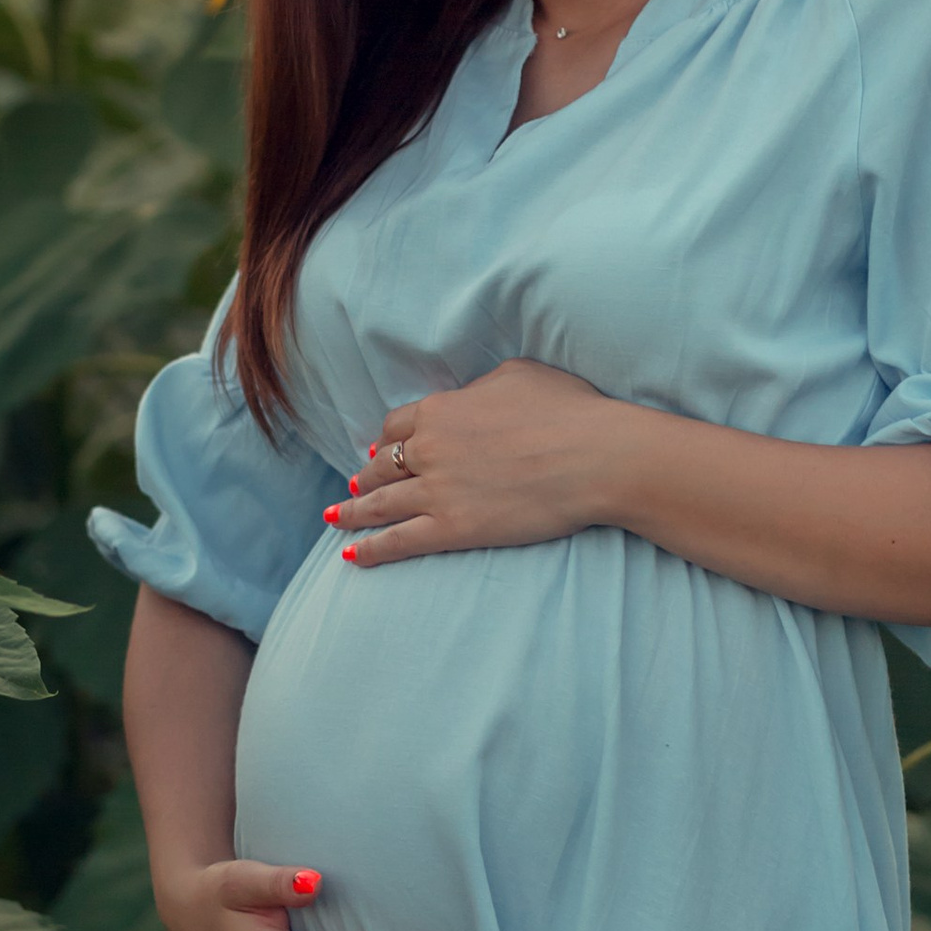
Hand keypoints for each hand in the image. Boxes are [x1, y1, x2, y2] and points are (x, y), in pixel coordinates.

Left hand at [333, 359, 630, 566]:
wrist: (594, 456)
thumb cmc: (568, 410)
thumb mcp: (518, 375)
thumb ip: (480, 386)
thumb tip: (469, 396)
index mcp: (440, 410)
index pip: (397, 426)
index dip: (386, 440)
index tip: (380, 449)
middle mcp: (428, 449)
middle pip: (383, 464)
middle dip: (366, 476)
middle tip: (355, 485)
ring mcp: (437, 491)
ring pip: (380, 503)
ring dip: (353, 511)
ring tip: (335, 516)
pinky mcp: (453, 529)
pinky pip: (398, 541)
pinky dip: (371, 549)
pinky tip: (351, 555)